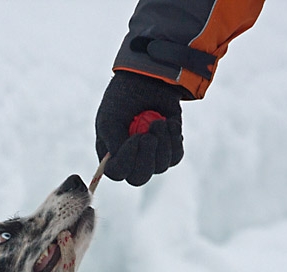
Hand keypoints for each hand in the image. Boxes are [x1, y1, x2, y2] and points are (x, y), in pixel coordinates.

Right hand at [95, 71, 184, 185]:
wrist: (149, 79)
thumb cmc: (123, 98)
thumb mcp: (111, 117)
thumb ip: (113, 141)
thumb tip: (121, 161)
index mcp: (111, 154)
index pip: (118, 172)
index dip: (127, 160)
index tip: (136, 138)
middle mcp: (130, 160)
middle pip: (139, 178)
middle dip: (147, 157)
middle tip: (149, 136)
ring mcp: (151, 157)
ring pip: (160, 167)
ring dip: (162, 143)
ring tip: (159, 122)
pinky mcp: (170, 150)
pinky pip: (175, 157)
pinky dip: (174, 139)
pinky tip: (169, 123)